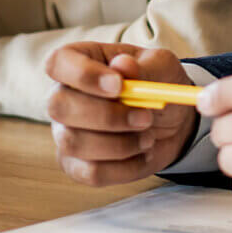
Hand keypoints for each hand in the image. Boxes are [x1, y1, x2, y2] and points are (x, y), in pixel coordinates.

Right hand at [46, 43, 199, 185]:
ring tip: (149, 136)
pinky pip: (91, 172)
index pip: (58, 63)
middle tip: (145, 117)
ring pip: (74, 143)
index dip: (83, 75)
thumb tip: (123, 65)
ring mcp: (65, 132)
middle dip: (106, 116)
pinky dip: (125, 167)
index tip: (118, 86)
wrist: (172, 119)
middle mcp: (63, 95)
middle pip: (59, 107)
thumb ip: (143, 67)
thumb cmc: (157, 83)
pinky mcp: (76, 165)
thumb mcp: (161, 67)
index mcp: (79, 60)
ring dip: (120, 144)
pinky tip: (144, 154)